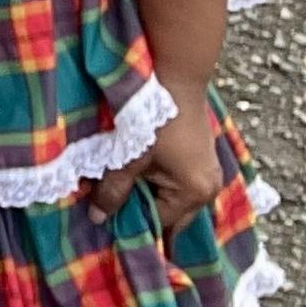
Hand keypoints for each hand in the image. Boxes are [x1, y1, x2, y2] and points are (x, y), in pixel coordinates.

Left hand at [90, 90, 223, 231]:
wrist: (175, 75)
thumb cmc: (153, 117)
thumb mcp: (129, 155)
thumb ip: (113, 190)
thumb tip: (96, 220)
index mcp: (194, 193)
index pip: (162, 225)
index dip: (134, 227)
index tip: (111, 231)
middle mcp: (208, 189)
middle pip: (171, 215)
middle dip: (143, 214)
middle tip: (112, 216)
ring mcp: (207, 173)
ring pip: (172, 198)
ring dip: (148, 197)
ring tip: (120, 196)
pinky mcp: (199, 159)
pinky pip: (176, 182)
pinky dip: (156, 183)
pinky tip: (135, 177)